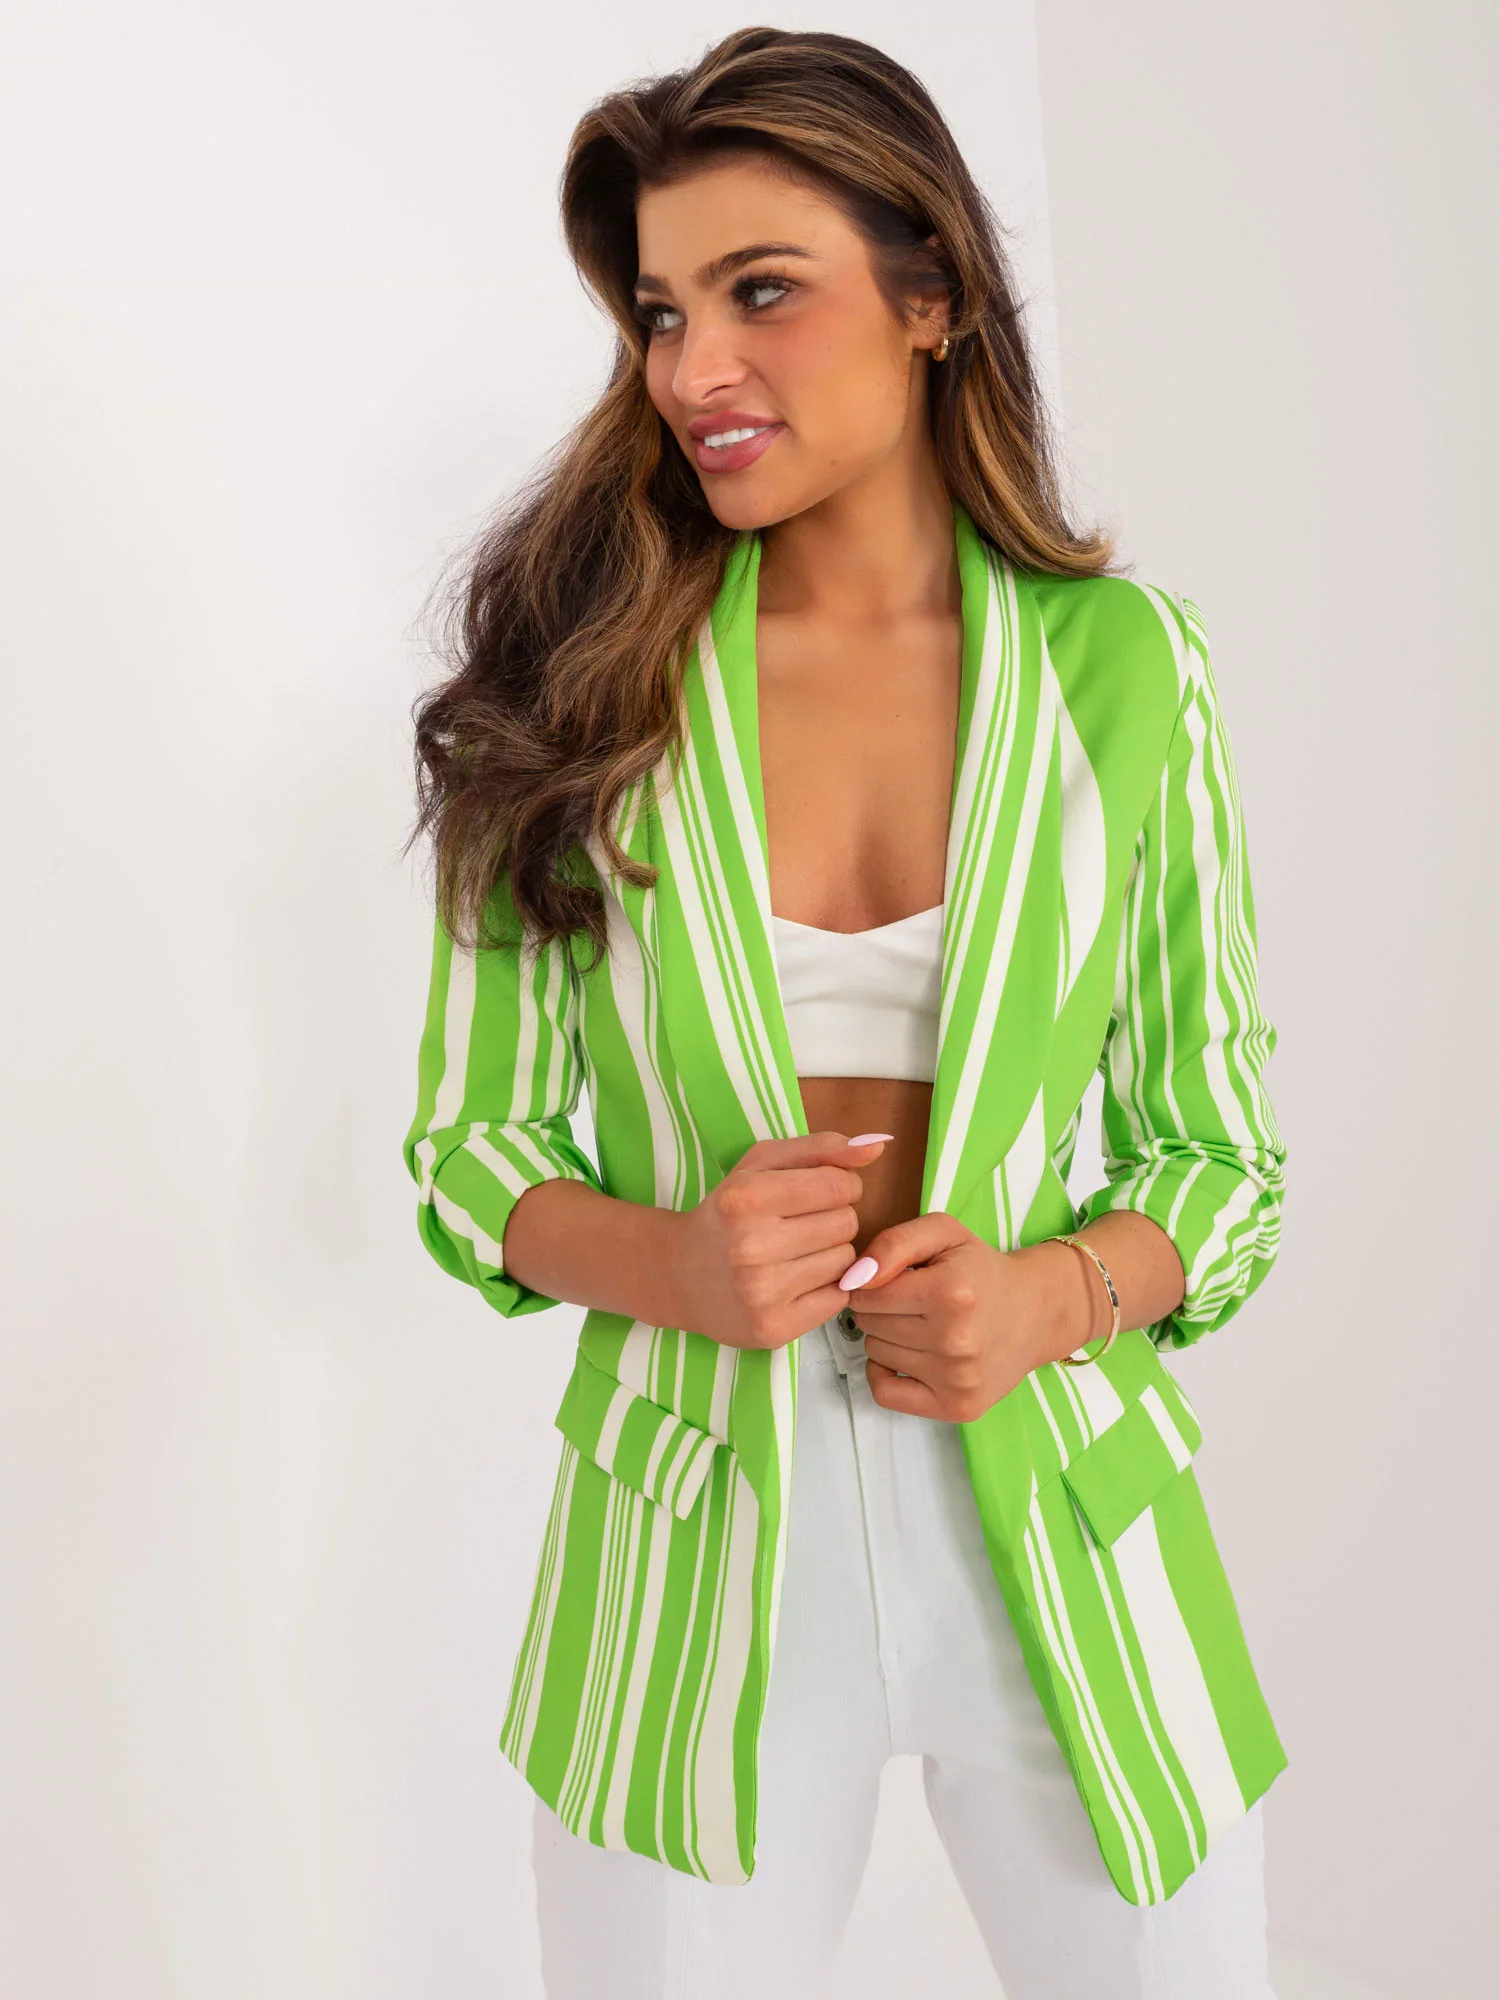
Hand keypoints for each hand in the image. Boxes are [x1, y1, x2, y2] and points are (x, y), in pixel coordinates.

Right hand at [670, 1131, 892, 1349]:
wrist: (678, 1276)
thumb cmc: (728, 1212)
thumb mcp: (761, 1164)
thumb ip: (821, 1148)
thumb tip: (878, 1145)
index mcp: (746, 1197)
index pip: (839, 1185)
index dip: (842, 1186)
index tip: (822, 1192)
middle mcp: (751, 1246)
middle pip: (846, 1223)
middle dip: (833, 1219)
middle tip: (801, 1225)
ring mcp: (762, 1293)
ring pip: (846, 1262)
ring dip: (830, 1253)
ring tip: (796, 1253)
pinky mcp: (773, 1329)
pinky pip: (838, 1298)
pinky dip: (826, 1287)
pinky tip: (797, 1280)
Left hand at [839, 1213, 1085, 1419]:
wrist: (1035, 1313)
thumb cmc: (980, 1270)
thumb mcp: (943, 1232)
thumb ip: (893, 1243)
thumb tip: (852, 1279)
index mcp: (951, 1292)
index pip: (867, 1292)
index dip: (874, 1281)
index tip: (897, 1279)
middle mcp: (955, 1340)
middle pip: (869, 1324)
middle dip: (880, 1308)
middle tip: (912, 1302)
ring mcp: (957, 1379)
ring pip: (875, 1354)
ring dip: (887, 1337)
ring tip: (920, 1324)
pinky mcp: (957, 1407)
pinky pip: (885, 1394)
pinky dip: (884, 1374)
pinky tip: (907, 1357)